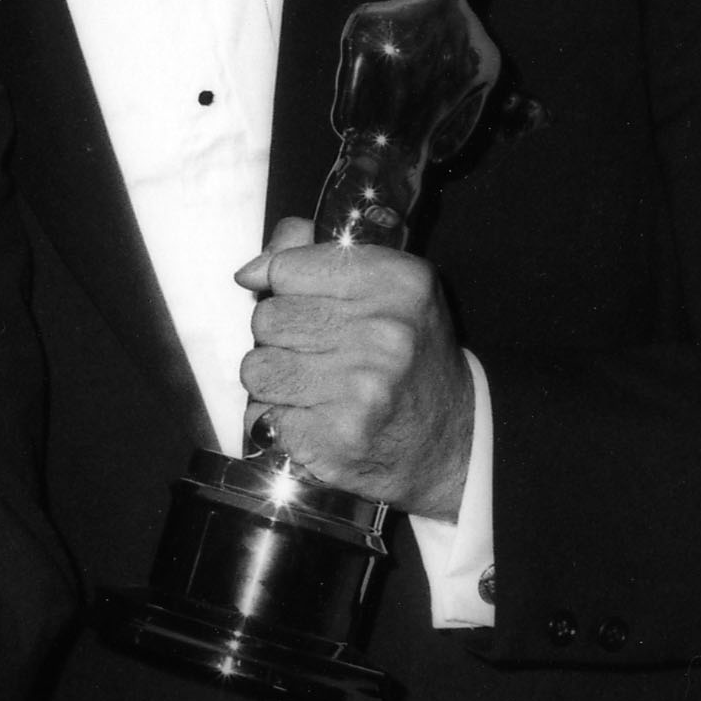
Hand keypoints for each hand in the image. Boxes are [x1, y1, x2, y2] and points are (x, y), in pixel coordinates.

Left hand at [236, 217, 472, 512]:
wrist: (449, 441)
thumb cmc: (409, 357)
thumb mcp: (386, 288)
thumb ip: (315, 259)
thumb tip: (250, 271)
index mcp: (397, 282)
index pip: (286, 268)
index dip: (286, 290)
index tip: (306, 306)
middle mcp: (384, 332)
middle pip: (267, 319)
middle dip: (279, 339)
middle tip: (317, 354)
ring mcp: (362, 388)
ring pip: (257, 369)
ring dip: (274, 383)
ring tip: (313, 388)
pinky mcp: (339, 437)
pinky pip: (263, 418)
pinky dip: (280, 423)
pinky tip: (315, 421)